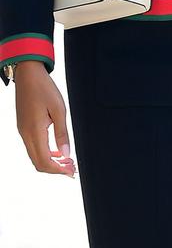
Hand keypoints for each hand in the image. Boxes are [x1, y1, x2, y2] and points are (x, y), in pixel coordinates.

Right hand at [15, 62, 75, 176]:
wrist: (28, 75)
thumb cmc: (44, 89)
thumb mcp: (59, 110)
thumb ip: (62, 133)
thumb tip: (66, 154)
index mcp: (34, 131)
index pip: (44, 161)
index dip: (58, 170)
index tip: (71, 172)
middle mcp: (26, 134)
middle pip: (38, 163)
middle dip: (55, 169)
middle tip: (72, 168)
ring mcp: (23, 131)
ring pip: (35, 156)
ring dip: (50, 162)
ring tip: (67, 160)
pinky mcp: (23, 127)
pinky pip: (33, 147)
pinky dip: (45, 153)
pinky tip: (57, 150)